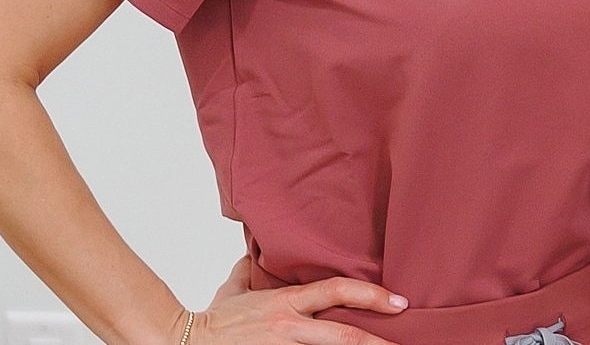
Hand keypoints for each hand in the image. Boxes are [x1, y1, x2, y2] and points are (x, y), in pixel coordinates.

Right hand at [177, 272, 408, 344]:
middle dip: (376, 342)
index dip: (371, 295)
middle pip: (342, 335)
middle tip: (405, 344)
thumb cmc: (212, 318)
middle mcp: (289, 327)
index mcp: (286, 302)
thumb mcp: (236, 287)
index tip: (399, 302)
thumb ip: (251, 271)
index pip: (337, 291)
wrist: (184, 340)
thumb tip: (254, 254)